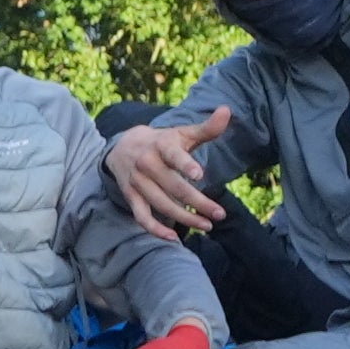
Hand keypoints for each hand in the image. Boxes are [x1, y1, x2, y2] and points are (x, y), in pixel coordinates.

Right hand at [101, 113, 217, 238]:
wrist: (122, 146)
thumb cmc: (162, 142)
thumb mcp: (181, 133)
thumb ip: (206, 128)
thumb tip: (226, 110)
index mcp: (161, 145)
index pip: (173, 155)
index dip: (185, 164)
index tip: (198, 174)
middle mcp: (147, 164)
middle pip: (174, 187)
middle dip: (198, 202)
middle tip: (219, 214)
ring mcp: (138, 182)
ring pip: (162, 205)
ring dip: (185, 218)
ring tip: (207, 225)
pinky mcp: (131, 197)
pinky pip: (142, 217)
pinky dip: (155, 230)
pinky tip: (174, 238)